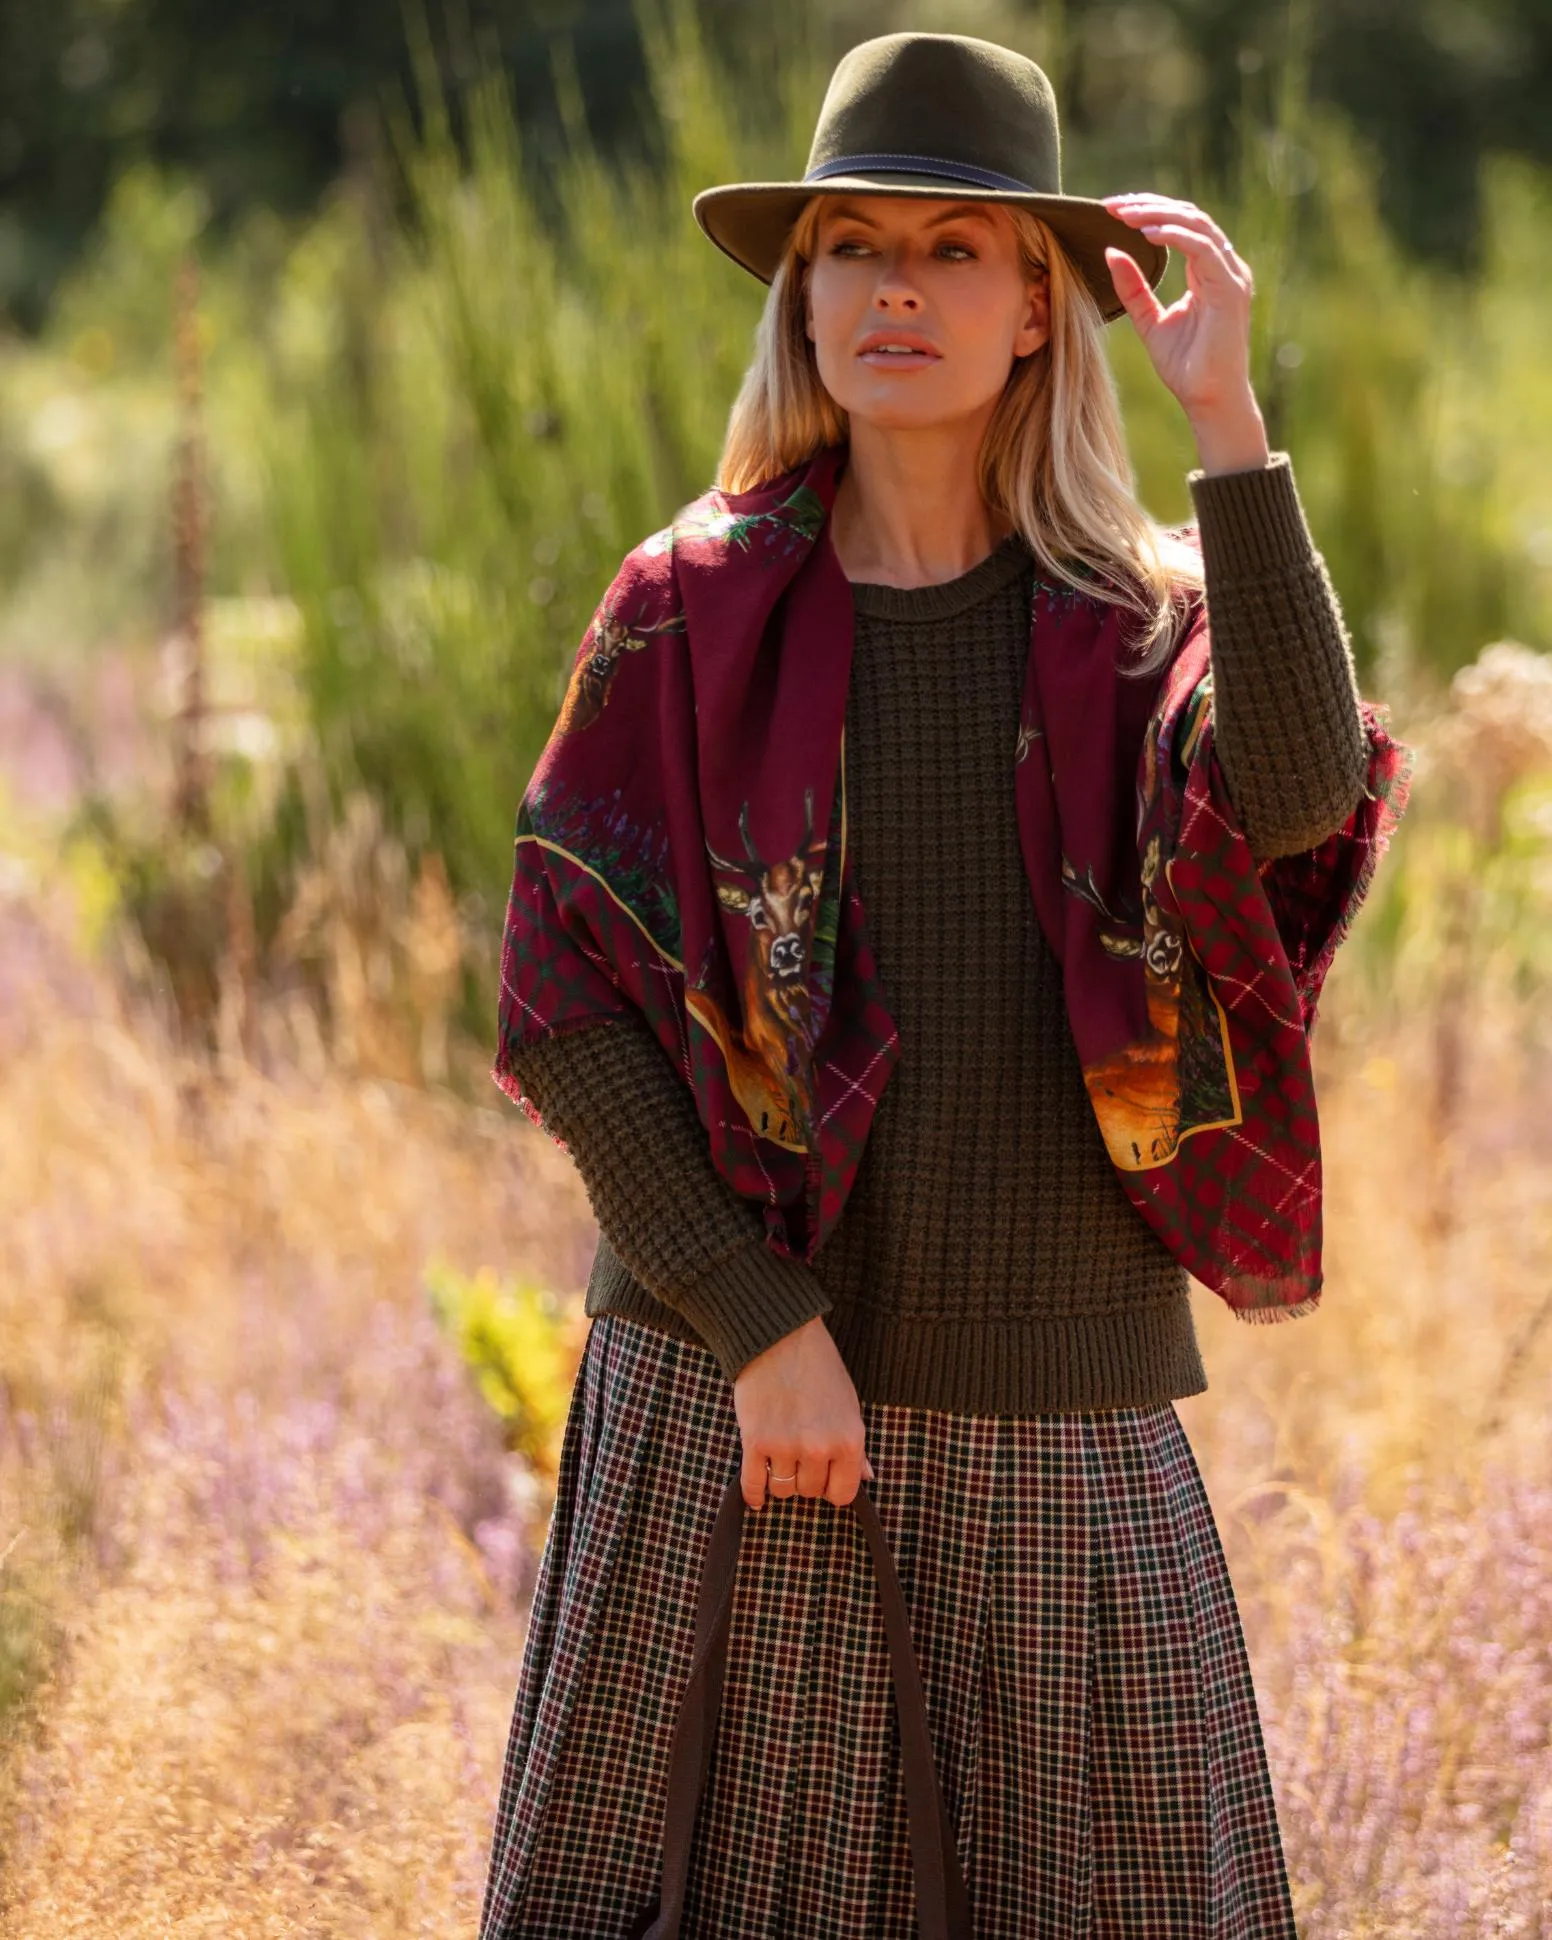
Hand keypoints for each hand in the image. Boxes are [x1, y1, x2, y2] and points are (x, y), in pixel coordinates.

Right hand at [732, 1314, 874, 1511]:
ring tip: (779, 1462)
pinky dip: (754, 1494)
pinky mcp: (755, 1441)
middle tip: (799, 1459)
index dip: (833, 1488)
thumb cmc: (818, 1366)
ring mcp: (785, 1447)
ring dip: (780, 1481)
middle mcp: (819, 1448)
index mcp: (848, 1440)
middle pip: (810, 1491)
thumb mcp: (849, 1404)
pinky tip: (756, 1497)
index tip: (825, 1479)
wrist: (780, 1336)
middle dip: (805, 1480)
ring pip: (782, 1490)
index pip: (843, 1493)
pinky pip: (753, 1484)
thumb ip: (855, 1446)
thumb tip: (867, 1477)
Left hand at [1099, 192, 1270, 473]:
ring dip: (1158, 215)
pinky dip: (1174, 236)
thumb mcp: (1149, 321)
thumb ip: (1134, 288)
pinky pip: (1203, 249)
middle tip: (1113, 205)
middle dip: (1149, 206)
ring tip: (1125, 214)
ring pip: (1197, 225)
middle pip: (1189, 216)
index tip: (1112, 210)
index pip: (1181, 225)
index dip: (1149, 212)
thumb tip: (1110, 251)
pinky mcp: (1230, 288)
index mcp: (1209, 272)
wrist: (1209, 399)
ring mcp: (1232, 275)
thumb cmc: (1185, 366)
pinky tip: (1146, 234)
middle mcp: (1225, 267)